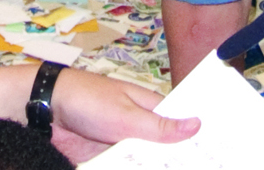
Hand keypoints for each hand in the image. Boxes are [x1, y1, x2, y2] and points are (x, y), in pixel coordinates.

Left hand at [50, 69, 200, 161]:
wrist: (46, 110)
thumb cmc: (88, 100)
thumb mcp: (126, 115)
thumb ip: (160, 127)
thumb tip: (197, 125)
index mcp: (149, 109)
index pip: (181, 127)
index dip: (197, 142)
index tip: (217, 157)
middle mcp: (140, 128)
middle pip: (166, 151)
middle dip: (178, 161)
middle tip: (204, 168)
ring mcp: (124, 145)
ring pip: (147, 164)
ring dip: (155, 167)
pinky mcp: (108, 160)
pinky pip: (127, 168)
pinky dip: (134, 169)